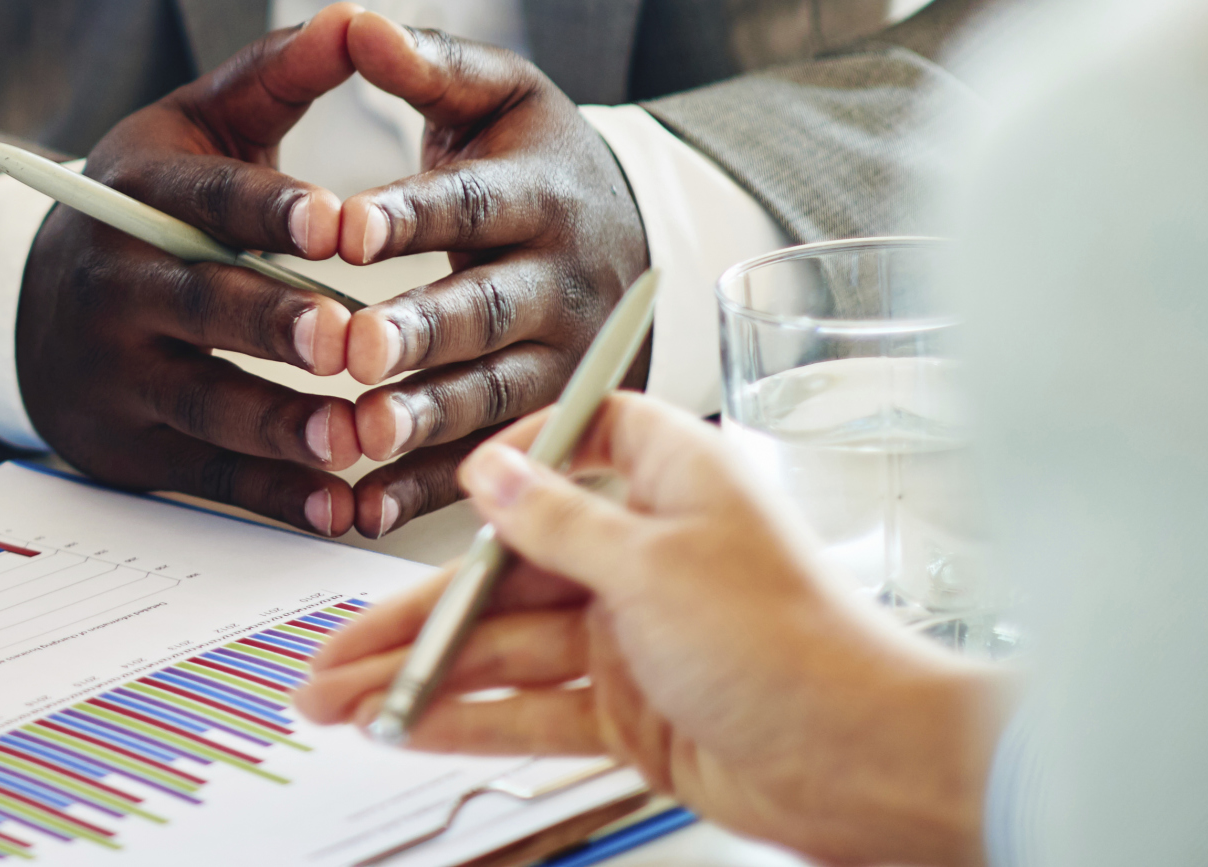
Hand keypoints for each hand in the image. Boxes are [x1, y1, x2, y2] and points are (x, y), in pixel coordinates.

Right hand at [16, 5, 369, 532]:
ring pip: (205, 400)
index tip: (338, 223)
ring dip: (284, 424)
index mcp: (137, 190)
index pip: (204, 198)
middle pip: (200, 303)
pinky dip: (275, 495)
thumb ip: (280, 74)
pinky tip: (339, 506)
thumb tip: (356, 16)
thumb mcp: (201, 124)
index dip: (270, 210)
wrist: (45, 303)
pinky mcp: (128, 445)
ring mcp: (114, 369)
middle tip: (349, 338)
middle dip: (274, 323)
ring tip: (357, 437)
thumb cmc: (154, 202)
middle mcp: (113, 279)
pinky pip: (209, 475)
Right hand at [293, 396, 999, 866]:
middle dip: (415, 612)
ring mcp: (634, 638)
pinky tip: (410, 728)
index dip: (508, 460)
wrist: (874, 767)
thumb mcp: (654, 563)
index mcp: (668, 482)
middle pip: (505, 571)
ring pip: (503, 650)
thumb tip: (492, 474)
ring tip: (342, 699)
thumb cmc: (798, 645)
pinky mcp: (634, 713)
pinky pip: (532, 711)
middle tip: (334, 644)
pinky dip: (471, 721)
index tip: (448, 480)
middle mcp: (645, 553)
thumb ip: (556, 522)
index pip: (573, 441)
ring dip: (423, 676)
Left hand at [331, 13, 650, 537]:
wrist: (627, 229)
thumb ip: (426, 64)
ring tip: (359, 433)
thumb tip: (355, 22)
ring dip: (427, 421)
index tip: (342, 228)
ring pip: (495, 396)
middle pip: (487, 312)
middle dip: (419, 332)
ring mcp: (568, 358)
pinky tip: (365, 503)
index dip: (409, 216)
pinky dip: (430, 489)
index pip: (472, 204)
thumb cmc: (531, 155)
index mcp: (542, 193)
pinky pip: (493, 460)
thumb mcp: (496, 94)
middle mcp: (564, 282)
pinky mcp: (556, 416)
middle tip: (351, 348)